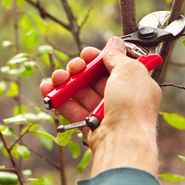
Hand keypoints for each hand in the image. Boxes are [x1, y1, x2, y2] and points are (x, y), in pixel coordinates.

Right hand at [40, 37, 161, 175]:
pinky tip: (48, 90)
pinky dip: (59, 99)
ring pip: (81, 92)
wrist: (122, 141)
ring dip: (66, 82)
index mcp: (136, 84)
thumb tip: (114, 42)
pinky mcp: (90, 125)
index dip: (100, 58)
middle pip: (95, 78)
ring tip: (57, 78)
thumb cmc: (132, 106)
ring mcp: (105, 112)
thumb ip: (118, 55)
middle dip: (80, 69)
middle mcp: (122, 98)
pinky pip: (72, 108)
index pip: (115, 66)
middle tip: (74, 67)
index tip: (88, 54)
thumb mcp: (129, 70)